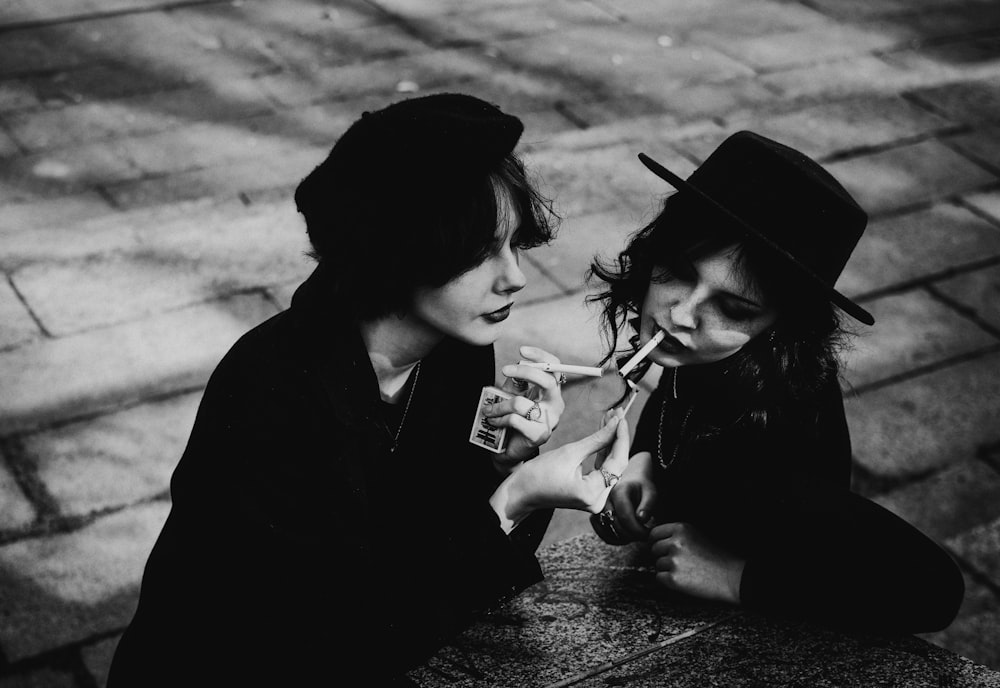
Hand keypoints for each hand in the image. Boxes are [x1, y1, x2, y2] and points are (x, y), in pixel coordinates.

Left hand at [482, 346, 565, 469]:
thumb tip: (517, 366)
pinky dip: (499, 419)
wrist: (509, 450)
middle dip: (524, 371)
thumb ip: (518, 381)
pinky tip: (493, 421)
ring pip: (520, 403)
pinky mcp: (539, 435)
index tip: (521, 350)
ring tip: (489, 410)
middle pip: (546, 380)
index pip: (554, 368)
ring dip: (498, 405)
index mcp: (551, 392)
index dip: (540, 356)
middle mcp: (556, 405)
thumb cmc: (512, 419)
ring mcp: (549, 421)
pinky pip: (514, 419)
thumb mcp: (514, 395)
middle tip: (504, 370)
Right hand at [490, 414, 629, 531]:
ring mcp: (593, 498)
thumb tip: (616, 423)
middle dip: (616, 438)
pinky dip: (602, 452)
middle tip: (617, 414)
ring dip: (610, 442)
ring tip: (611, 418)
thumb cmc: (538, 475)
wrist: (520, 492)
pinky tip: (604, 433)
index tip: (621, 417)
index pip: (617, 462)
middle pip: (616, 464)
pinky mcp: (588, 493)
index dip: (621, 437)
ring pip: (609, 465)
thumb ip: (597, 439)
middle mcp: (597, 500)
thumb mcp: (569, 453)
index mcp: (592, 493)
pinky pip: (601, 469)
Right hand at [592, 451, 658, 544]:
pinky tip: (626, 536)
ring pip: (607, 532)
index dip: (638, 530)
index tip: (648, 533)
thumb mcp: (650, 492)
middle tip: (644, 534)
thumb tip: (641, 519)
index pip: (626, 517)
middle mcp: (603, 499)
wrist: (630, 479)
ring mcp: (597, 508)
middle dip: (633, 535)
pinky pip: (602, 533)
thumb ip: (648, 505)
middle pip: (616, 526)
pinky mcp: (595, 516)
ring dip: (623, 538)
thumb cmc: (642, 486)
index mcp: (618, 491)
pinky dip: (614, 539)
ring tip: (635, 534)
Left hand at [648, 522, 744, 603]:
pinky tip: (684, 579)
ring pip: (657, 564)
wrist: (732, 576)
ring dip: (666, 569)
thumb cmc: (718, 556)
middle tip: (678, 562)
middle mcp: (675, 543)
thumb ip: (676, 534)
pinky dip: (668, 580)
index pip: (654, 533)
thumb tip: (654, 538)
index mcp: (681, 529)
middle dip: (662, 556)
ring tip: (686, 570)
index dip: (657, 542)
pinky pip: (660, 578)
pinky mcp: (674, 579)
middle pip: (653, 549)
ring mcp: (674, 561)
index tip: (662, 548)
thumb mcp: (697, 535)